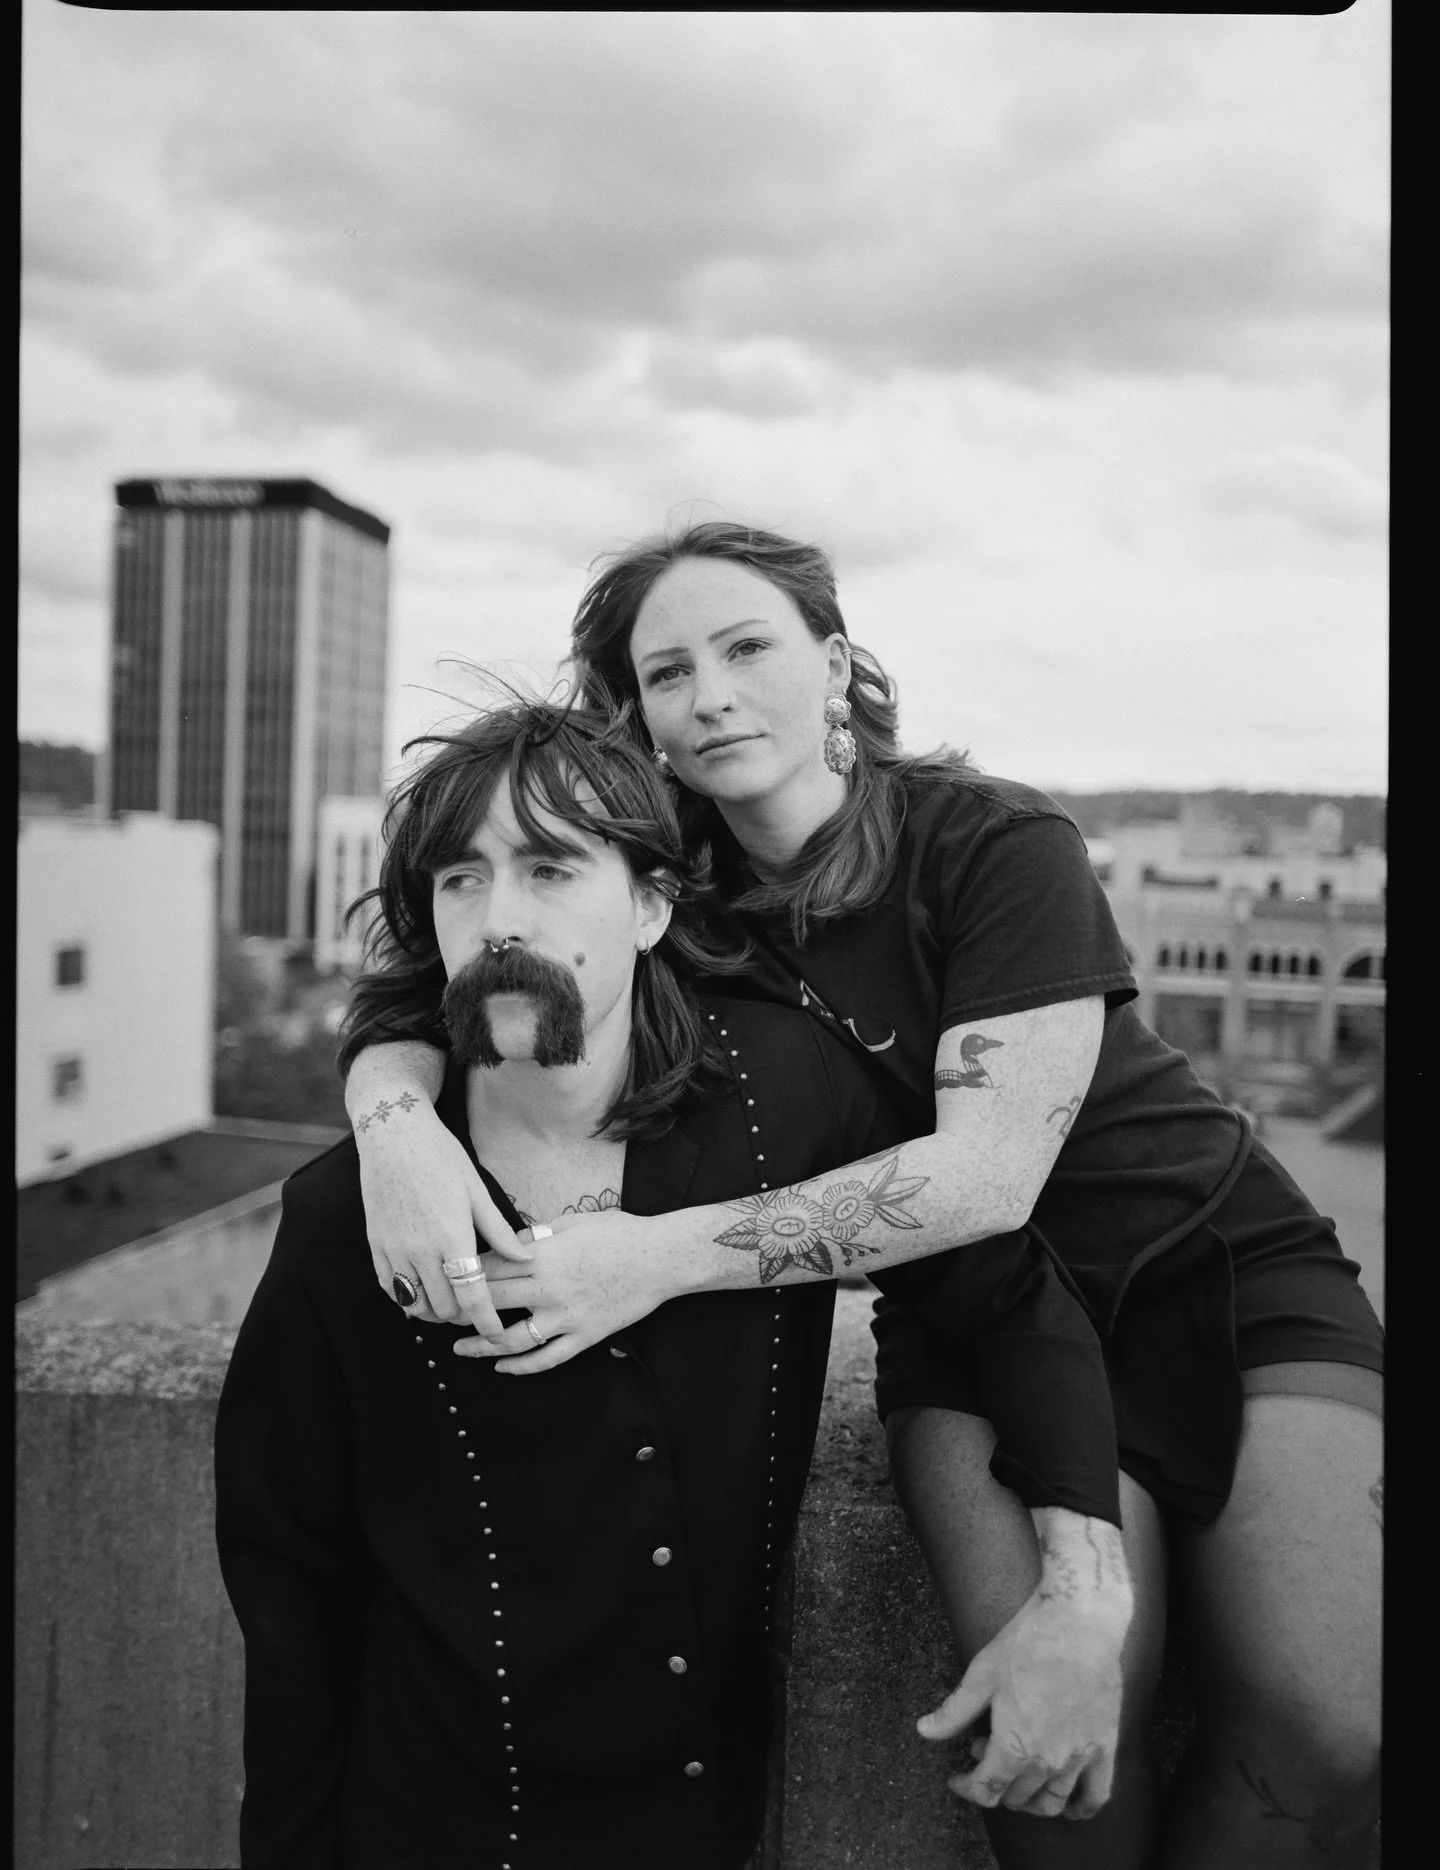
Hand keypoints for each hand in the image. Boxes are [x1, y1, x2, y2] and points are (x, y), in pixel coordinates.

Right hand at [353, 1100, 529, 1335]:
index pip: (471, 1296)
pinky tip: (421, 1291)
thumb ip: (498, 1230)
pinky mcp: (376, 1245)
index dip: (486, 1322)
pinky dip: (407, 1298)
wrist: (394, 1136)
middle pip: (444, 1307)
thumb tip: (525, 1258)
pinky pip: (390, 1288)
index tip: (497, 1335)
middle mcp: (420, 1250)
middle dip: (462, 1316)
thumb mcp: (477, 1191)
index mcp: (452, 1237)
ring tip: (449, 1303)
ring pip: (414, 1304)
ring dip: (434, 1311)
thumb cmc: (441, 1158)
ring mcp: (394, 1249)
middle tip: (476, 1309)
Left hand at [452, 1207, 681, 1371]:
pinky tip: (502, 1366)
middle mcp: (549, 1288)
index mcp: (543, 1255)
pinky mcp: (585, 1336)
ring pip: (512, 1339)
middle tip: (439, 1316)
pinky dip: (521, 1367)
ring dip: (480, 1346)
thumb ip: (536, 1234)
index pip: (489, 1267)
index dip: (463, 1273)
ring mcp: (567, 1316)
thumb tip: (507, 1244)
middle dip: (461, 1310)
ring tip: (459, 1349)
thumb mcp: (573, 1222)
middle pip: (491, 1302)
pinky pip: (547, 1358)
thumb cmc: (619, 1232)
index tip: (445, 1277)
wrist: (662, 1257)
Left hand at [917, 1587, 1128, 1819]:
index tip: (957, 1777)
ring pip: (1052, 1803)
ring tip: (1019, 1773)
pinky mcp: (1105, 1746)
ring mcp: (1080, 1757)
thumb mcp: (981, 1675)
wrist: (1078, 1622)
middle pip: (1016, 1797)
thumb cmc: (1027, 1643)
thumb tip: (924, 1731)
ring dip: (1030, 1799)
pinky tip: (1071, 1807)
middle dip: (994, 1781)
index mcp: (1014, 1746)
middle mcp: (1048, 1761)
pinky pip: (1097, 1795)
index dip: (966, 1788)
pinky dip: (1082, 1809)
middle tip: (984, 1750)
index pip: (986, 1790)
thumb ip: (953, 1712)